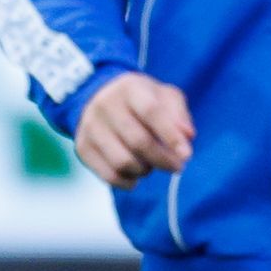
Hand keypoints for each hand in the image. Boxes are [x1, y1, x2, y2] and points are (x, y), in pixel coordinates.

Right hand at [69, 71, 193, 189]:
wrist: (98, 97)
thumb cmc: (140, 100)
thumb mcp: (163, 95)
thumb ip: (179, 114)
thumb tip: (187, 137)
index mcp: (130, 88)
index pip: (152, 112)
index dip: (171, 136)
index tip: (187, 155)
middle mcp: (106, 105)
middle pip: (138, 141)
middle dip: (163, 160)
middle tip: (177, 167)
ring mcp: (91, 127)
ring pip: (123, 162)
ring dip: (144, 170)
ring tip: (151, 165)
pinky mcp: (83, 147)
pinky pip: (108, 175)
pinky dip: (127, 182)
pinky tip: (136, 176)